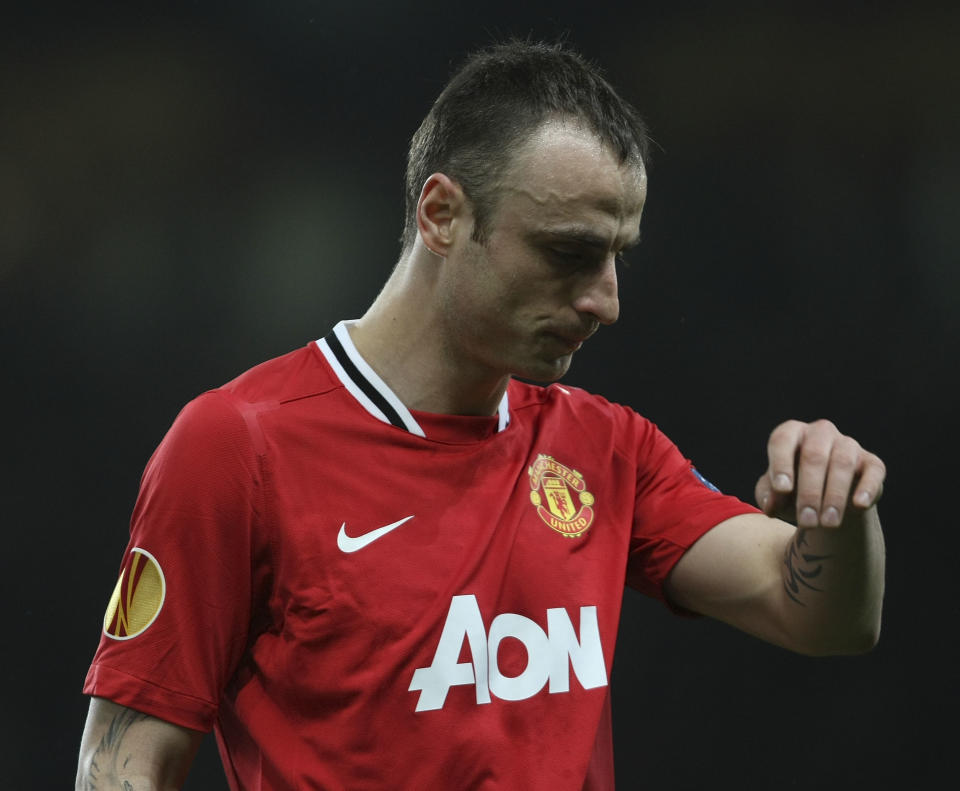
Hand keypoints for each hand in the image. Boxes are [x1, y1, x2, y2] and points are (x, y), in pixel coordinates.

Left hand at [755, 419, 885, 528]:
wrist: (825, 505)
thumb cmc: (792, 492)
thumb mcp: (774, 494)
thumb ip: (767, 495)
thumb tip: (770, 504)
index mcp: (791, 433)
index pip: (782, 440)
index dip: (781, 463)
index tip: (782, 489)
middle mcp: (820, 433)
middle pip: (813, 456)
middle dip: (809, 492)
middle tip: (807, 522)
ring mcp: (848, 445)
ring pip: (841, 464)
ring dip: (834, 496)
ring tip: (828, 523)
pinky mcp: (872, 462)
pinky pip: (873, 471)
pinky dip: (867, 488)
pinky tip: (859, 505)